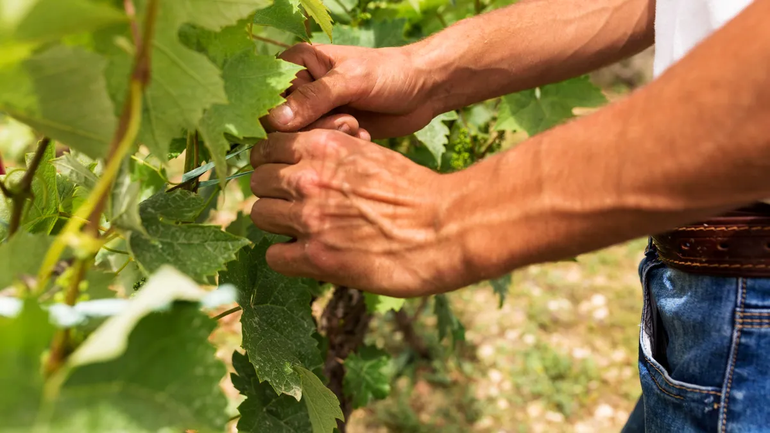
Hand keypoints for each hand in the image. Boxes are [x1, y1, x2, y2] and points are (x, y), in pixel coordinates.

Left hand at [249, 130, 468, 296]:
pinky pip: (274, 256)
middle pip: (257, 181)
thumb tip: (312, 162)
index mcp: (323, 146)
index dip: (273, 162)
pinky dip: (287, 257)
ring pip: (259, 216)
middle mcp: (308, 178)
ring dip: (279, 224)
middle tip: (295, 205)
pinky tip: (310, 256)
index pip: (266, 146)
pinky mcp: (316, 256)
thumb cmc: (417, 191)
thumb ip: (335, 154)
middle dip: (273, 193)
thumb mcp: (371, 154)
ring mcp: (308, 218)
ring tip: (305, 231)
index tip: (283, 174)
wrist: (446, 226)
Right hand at [264, 44, 436, 138]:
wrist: (424, 90)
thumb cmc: (390, 73)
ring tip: (357, 125)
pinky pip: (320, 148)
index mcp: (296, 64)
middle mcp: (299, 88)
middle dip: (313, 128)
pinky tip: (363, 134)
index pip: (266, 96)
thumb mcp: (351, 80)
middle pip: (280, 124)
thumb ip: (314, 99)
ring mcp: (315, 112)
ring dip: (330, 137)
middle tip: (347, 120)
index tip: (309, 119)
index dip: (282, 115)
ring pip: (301, 139)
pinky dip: (340, 145)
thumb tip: (275, 121)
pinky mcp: (330, 131)